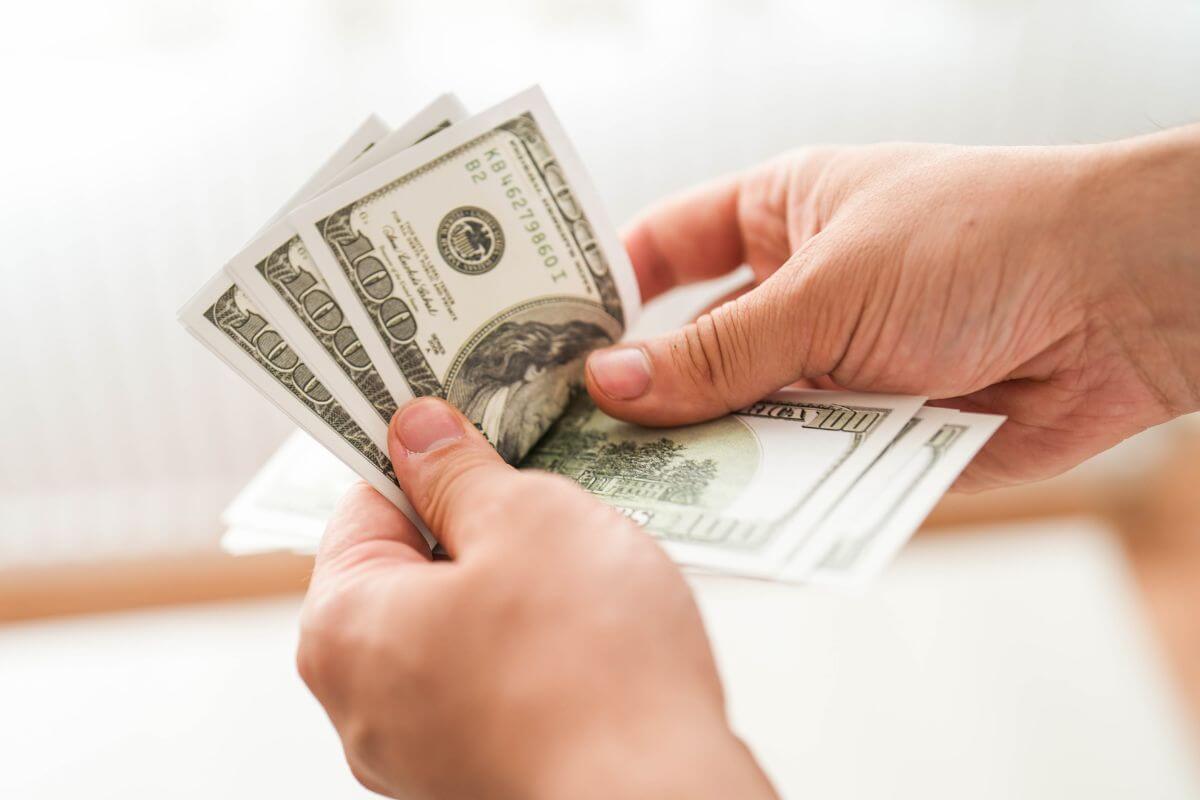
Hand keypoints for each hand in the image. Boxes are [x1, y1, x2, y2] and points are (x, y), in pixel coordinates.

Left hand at [297, 398, 776, 798]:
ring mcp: (419, 752)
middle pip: (412, 569)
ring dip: (516, 588)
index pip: (366, 504)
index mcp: (344, 628)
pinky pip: (496, 683)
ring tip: (586, 571)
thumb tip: (417, 432)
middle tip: (549, 494)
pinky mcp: (478, 777)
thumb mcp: (528, 521)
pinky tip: (594, 638)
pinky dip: (536, 650)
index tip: (471, 419)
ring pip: (461, 627)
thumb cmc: (591, 668)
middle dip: (481, 525)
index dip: (426, 454)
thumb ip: (460, 470)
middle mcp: (362, 702)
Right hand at [586, 127, 1199, 488]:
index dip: (595, 289)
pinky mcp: (869, 439)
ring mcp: (830, 370)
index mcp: (775, 216)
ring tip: (620, 499)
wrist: (1123, 304)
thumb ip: (720, 349)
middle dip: (636, 396)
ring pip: (737, 421)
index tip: (530, 342)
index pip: (658, 249)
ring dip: (696, 457)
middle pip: (687, 350)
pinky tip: (710, 529)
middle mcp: (794, 294)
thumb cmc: (980, 240)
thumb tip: (611, 386)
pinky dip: (762, 500)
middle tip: (561, 446)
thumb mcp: (830, 284)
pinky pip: (798, 473)